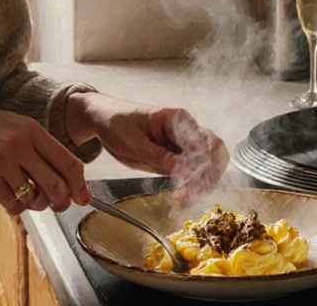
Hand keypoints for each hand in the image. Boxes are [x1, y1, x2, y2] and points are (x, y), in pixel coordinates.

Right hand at [0, 94, 92, 215]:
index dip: (80, 186)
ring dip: (33, 204)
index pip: (69, 162)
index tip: (83, 199)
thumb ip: (37, 148)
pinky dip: (13, 206)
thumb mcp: (12, 126)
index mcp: (31, 129)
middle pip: (57, 186)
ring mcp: (1, 161)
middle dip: (60, 202)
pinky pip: (11, 203)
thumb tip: (65, 179)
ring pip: (34, 198)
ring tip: (23, 195)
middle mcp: (19, 144)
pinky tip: (5, 196)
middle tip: (54, 205)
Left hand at [68, 93, 227, 202]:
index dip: (204, 164)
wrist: (103, 120)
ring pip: (205, 164)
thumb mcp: (134, 143)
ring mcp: (181, 143)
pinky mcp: (175, 156)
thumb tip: (185, 170)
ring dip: (200, 183)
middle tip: (191, 194)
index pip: (205, 142)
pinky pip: (191, 171)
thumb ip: (160, 157)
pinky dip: (190, 184)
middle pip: (212, 152)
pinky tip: (180, 195)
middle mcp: (185, 129)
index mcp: (177, 119)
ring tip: (182, 199)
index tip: (191, 182)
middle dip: (208, 175)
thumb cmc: (116, 123)